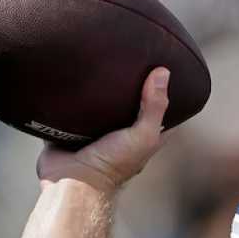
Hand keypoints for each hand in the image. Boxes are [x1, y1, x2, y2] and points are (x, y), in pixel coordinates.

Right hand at [37, 68, 170, 192]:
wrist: (71, 179)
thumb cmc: (112, 163)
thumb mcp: (143, 135)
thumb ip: (154, 106)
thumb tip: (163, 72)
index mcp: (145, 137)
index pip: (163, 113)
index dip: (167, 95)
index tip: (166, 69)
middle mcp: (123, 133)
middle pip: (132, 105)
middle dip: (132, 86)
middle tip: (131, 58)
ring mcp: (97, 131)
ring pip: (103, 105)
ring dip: (102, 89)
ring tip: (104, 61)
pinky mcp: (73, 128)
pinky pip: (75, 107)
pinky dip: (76, 95)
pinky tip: (78, 74)